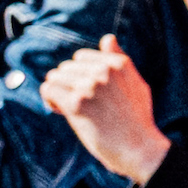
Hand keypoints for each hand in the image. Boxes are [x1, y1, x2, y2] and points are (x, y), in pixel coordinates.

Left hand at [38, 39, 170, 184]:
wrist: (139, 149)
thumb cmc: (136, 119)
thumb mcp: (135, 84)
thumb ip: (120, 60)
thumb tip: (107, 38)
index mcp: (119, 64)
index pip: (81, 58)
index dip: (79, 75)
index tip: (86, 93)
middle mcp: (105, 71)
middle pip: (66, 68)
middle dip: (68, 85)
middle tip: (79, 106)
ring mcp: (90, 86)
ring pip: (55, 77)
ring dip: (58, 93)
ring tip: (69, 109)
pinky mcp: (77, 104)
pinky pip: (48, 89)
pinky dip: (50, 100)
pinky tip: (60, 111)